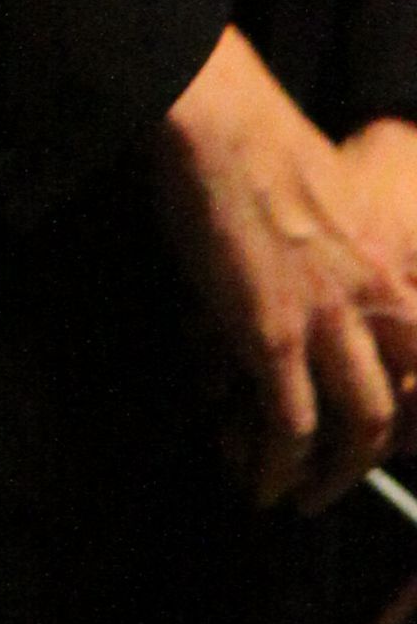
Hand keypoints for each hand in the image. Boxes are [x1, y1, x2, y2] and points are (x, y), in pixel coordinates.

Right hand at [152, 27, 416, 507]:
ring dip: (326, 476)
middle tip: (329, 485)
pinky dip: (275, 462)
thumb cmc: (263, 152)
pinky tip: (256, 477)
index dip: (407, 417)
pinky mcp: (274, 335)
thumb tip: (300, 312)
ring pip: (358, 429)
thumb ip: (334, 264)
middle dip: (365, 462)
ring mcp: (329, 323)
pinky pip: (289, 424)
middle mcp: (377, 304)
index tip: (374, 441)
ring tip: (291, 495)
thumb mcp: (330, 209)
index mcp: (393, 271)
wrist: (225, 127)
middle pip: (399, 409)